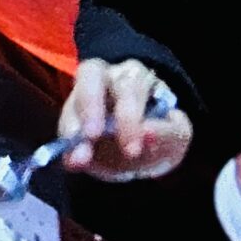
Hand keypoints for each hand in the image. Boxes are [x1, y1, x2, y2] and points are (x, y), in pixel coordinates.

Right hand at [57, 60, 192, 179]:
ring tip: (78, 158)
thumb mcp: (177, 136)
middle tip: (93, 137)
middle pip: (93, 78)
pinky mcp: (69, 119)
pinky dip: (66, 146)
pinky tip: (72, 163)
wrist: (141, 153)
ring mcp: (82, 97)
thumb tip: (148, 133)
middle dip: (93, 108)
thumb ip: (168, 133)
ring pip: (73, 100)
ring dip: (73, 127)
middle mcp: (105, 78)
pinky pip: (64, 126)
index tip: (133, 148)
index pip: (129, 84)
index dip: (128, 113)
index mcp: (135, 77)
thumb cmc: (159, 135)